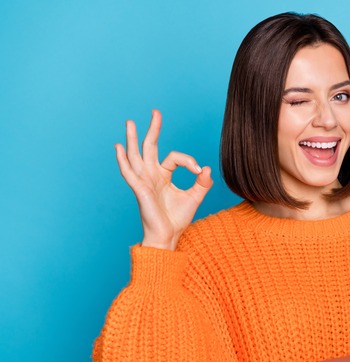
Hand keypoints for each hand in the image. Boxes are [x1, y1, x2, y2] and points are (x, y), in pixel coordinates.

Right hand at [115, 109, 212, 249]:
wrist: (168, 236)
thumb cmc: (177, 219)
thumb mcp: (195, 197)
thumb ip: (202, 183)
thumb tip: (206, 168)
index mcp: (163, 175)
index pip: (174, 157)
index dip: (189, 161)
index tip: (199, 172)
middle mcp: (151, 175)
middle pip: (150, 147)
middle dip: (153, 129)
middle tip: (156, 111)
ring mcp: (143, 181)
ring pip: (136, 155)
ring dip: (132, 139)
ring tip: (130, 122)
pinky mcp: (139, 189)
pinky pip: (129, 172)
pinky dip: (122, 160)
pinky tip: (118, 147)